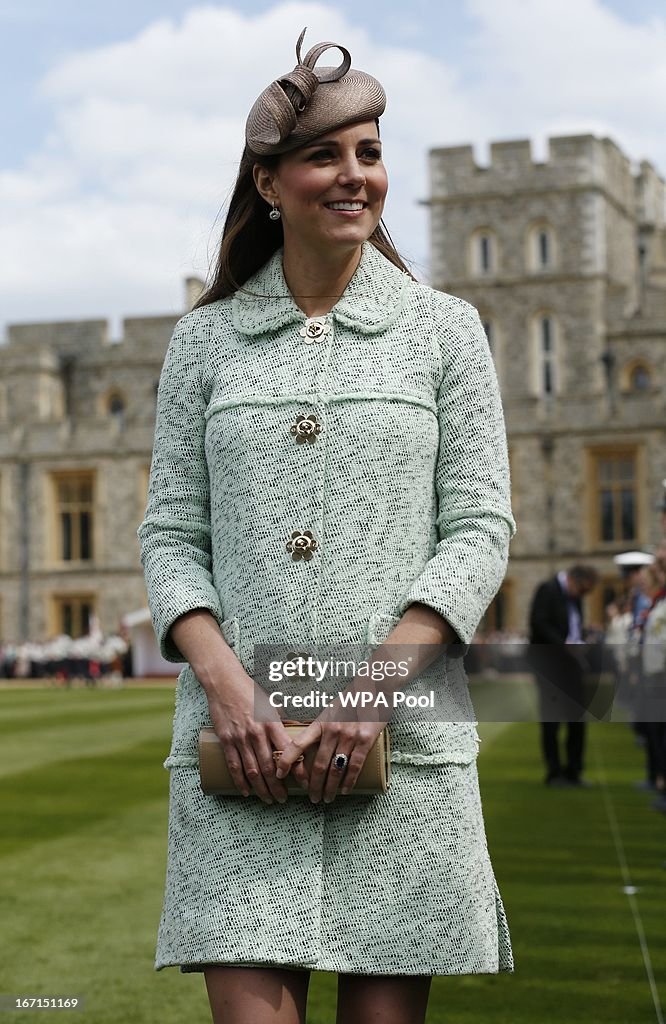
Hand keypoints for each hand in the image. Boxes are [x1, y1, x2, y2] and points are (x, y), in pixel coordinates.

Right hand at [204, 666, 308, 803]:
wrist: (224, 683)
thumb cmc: (251, 692)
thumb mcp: (272, 705)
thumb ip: (282, 723)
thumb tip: (298, 736)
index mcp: (272, 723)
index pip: (288, 752)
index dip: (297, 770)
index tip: (304, 783)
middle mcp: (257, 733)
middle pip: (270, 767)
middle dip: (278, 787)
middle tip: (283, 799)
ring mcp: (240, 738)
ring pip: (253, 771)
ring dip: (262, 789)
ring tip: (269, 799)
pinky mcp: (226, 740)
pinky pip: (234, 766)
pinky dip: (240, 782)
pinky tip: (247, 791)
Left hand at [275, 702, 387, 803]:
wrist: (373, 688)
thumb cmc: (351, 700)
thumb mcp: (331, 711)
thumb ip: (321, 728)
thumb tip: (307, 746)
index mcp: (320, 723)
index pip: (298, 744)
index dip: (286, 761)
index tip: (279, 774)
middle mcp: (332, 730)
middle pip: (318, 765)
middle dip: (314, 786)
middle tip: (313, 798)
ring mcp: (349, 736)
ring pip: (335, 769)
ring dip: (330, 788)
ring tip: (327, 798)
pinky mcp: (365, 740)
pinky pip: (354, 766)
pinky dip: (348, 781)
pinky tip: (344, 790)